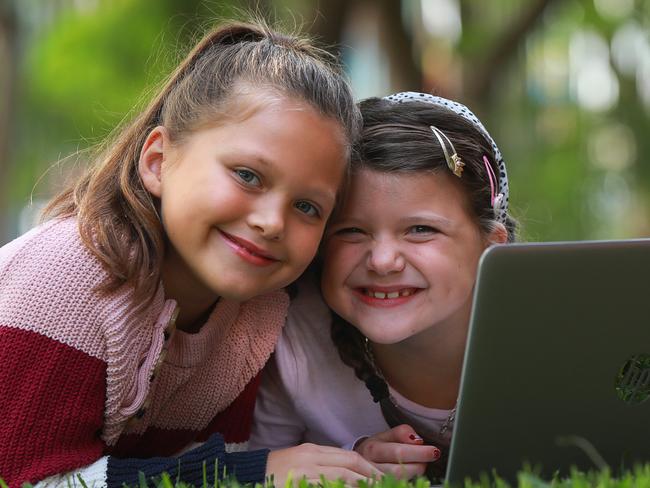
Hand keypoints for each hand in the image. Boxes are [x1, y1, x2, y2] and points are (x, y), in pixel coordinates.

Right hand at [266, 443, 382, 485]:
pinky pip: (325, 485)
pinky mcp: (297, 482)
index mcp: (311, 450)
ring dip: (360, 484)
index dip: (369, 468)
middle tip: (385, 485)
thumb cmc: (273, 474)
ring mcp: (302, 472)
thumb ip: (322, 465)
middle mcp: (309, 458)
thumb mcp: (299, 463)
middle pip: (350, 464)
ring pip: (342, 477)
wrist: (247, 476)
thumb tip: (349, 476)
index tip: (381, 478)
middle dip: (371, 476)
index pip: (349, 457)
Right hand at [354, 424, 440, 478]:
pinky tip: (412, 476)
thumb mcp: (385, 435)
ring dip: (414, 475)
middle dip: (419, 466)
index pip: (398, 451)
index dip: (419, 452)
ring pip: (397, 481)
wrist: (358, 462)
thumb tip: (418, 439)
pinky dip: (407, 482)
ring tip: (421, 466)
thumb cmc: (375, 448)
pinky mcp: (376, 485)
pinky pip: (395, 485)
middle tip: (429, 458)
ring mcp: (372, 478)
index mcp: (373, 448)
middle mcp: (370, 465)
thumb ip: (401, 433)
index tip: (434, 451)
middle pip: (398, 470)